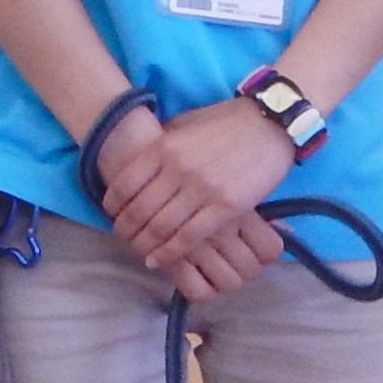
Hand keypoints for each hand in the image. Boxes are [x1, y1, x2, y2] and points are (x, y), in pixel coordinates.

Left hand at [97, 99, 297, 293]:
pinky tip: (159, 260)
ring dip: (145, 245)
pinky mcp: (226, 207)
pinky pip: (189, 237)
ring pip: (160, 228)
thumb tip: (138, 166)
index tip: (113, 216)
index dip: (112, 207)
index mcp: (163, 148)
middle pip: (138, 212)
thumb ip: (161, 146)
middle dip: (125, 231)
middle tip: (124, 239)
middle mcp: (178, 169)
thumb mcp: (184, 126)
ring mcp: (202, 189)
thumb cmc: (225, 122)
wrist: (269, 122)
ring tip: (140, 252)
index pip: (123, 186)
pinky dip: (169, 253)